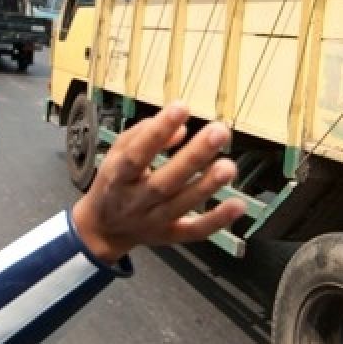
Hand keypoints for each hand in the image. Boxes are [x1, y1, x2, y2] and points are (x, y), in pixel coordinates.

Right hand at [72, 101, 244, 263]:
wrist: (104, 229)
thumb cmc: (114, 182)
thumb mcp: (116, 154)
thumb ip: (142, 136)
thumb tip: (180, 128)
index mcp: (117, 176)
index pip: (137, 154)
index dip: (158, 132)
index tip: (181, 108)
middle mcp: (135, 201)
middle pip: (164, 181)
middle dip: (193, 157)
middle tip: (218, 132)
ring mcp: (153, 221)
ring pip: (180, 205)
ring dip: (207, 186)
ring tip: (229, 166)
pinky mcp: (170, 235)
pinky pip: (195, 231)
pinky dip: (217, 220)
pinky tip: (238, 205)